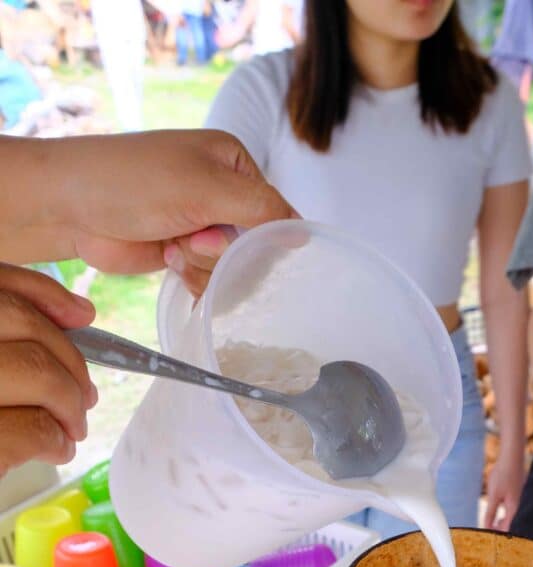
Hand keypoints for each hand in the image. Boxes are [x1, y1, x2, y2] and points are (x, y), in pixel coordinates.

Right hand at [0, 264, 95, 477]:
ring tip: (70, 427)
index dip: (41, 293)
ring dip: (69, 402)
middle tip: (83, 395)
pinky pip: (32, 429)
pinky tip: (55, 450)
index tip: (80, 316)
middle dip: (67, 358)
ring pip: (35, 370)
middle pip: (18, 322)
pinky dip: (56, 440)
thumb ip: (9, 336)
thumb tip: (80, 312)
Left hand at [4, 131, 296, 292]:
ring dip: (204, 267)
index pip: (276, 211)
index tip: (233, 242)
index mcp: (234, 163)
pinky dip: (195, 280)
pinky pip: (210, 281)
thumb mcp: (208, 188)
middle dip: (224, 253)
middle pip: (255, 246)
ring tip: (173, 248)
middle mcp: (222, 193)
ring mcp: (201, 225)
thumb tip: (304, 233)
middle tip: (193, 239)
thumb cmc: (134, 182)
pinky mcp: (183, 253)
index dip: (261, 237)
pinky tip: (171, 263)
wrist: (71, 206)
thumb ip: (262, 210)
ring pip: (232, 269)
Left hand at [483, 446, 525, 530]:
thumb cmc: (503, 475)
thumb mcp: (494, 495)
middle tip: (488, 532)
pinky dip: (503, 510)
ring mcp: (518, 496)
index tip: (487, 537)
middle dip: (499, 527)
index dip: (497, 533)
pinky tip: (497, 506)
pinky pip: (510, 505)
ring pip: (510, 513)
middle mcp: (518, 503)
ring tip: (492, 523)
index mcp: (513, 507)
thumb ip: (490, 512)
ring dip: (501, 519)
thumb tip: (487, 526)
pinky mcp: (516, 490)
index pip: (506, 527)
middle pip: (509, 521)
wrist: (512, 456)